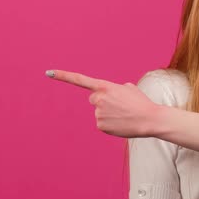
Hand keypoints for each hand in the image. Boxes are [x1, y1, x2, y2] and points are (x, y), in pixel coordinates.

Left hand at [45, 69, 161, 137]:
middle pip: (94, 99)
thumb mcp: (128, 88)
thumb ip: (114, 89)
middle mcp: (98, 99)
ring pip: (99, 112)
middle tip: (119, 105)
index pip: (79, 80)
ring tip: (124, 114)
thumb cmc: (141, 102)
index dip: (63, 76)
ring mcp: (98, 113)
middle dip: (103, 101)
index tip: (48, 72)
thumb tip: (109, 96)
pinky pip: (102, 123)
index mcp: (104, 86)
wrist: (149, 118)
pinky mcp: (100, 126)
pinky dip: (111, 124)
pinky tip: (121, 123)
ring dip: (109, 113)